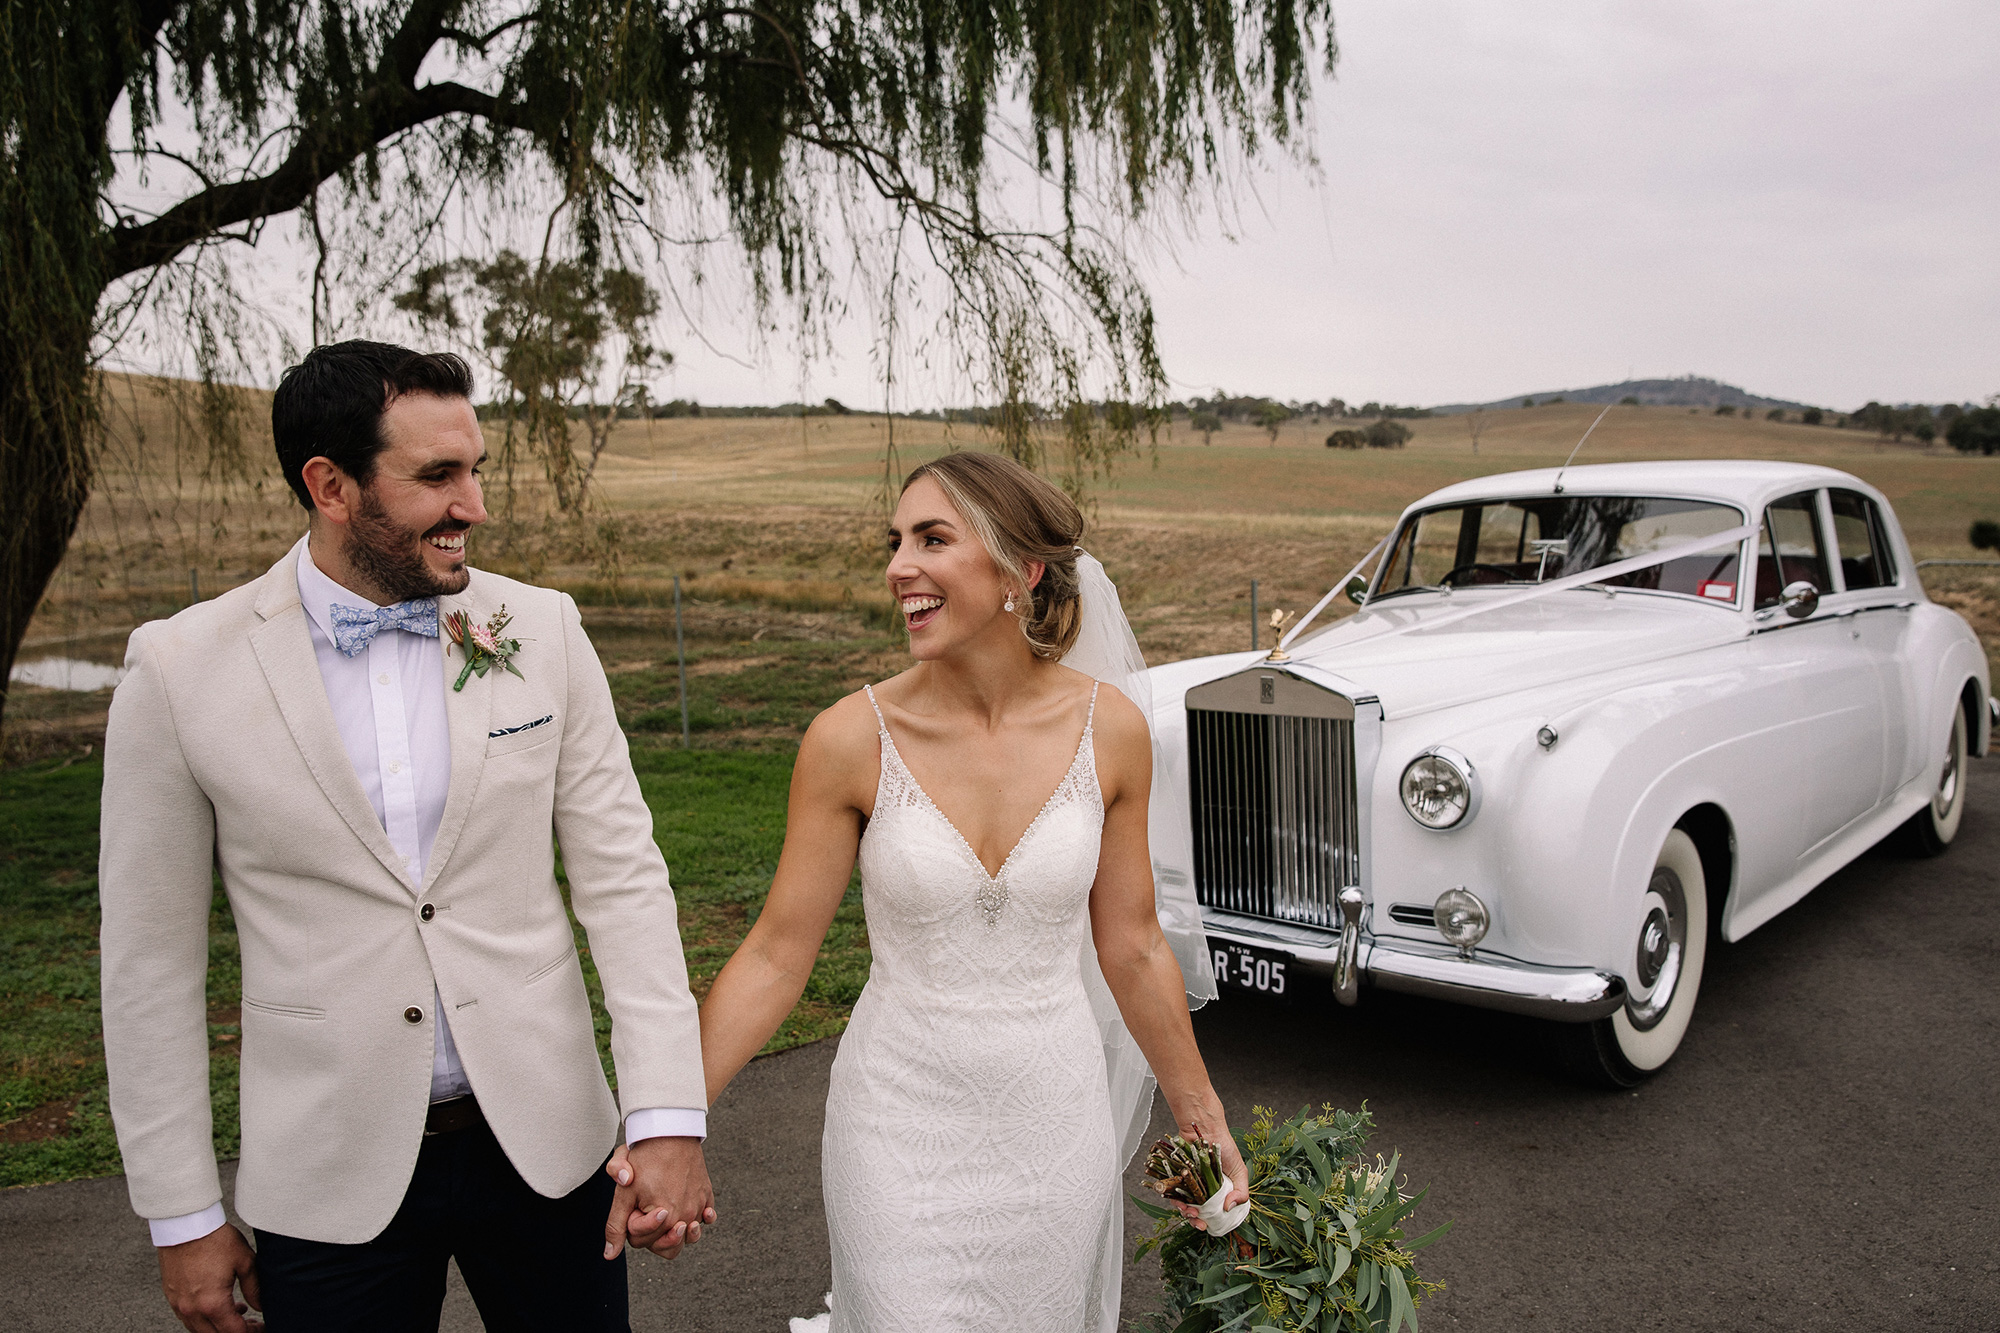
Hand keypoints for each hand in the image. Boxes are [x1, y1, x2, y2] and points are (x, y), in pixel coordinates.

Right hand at [157, 1222, 261, 1331]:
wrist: (185, 1224)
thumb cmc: (215, 1240)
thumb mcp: (245, 1261)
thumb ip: (255, 1288)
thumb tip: (261, 1306)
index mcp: (212, 1304)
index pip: (234, 1332)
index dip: (251, 1332)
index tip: (261, 1326)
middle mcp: (192, 1309)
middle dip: (235, 1332)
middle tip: (251, 1322)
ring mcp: (178, 1305)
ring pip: (199, 1330)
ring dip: (218, 1327)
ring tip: (237, 1312)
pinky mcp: (171, 1296)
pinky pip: (187, 1318)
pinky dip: (203, 1318)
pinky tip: (217, 1305)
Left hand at [602, 1137, 715, 1260]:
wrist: (670, 1130)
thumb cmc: (645, 1158)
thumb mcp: (623, 1192)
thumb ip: (615, 1225)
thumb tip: (609, 1255)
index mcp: (663, 1218)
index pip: (641, 1242)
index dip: (631, 1226)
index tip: (634, 1205)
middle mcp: (685, 1216)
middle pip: (667, 1247)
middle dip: (653, 1235)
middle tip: (649, 1212)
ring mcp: (698, 1206)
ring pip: (689, 1237)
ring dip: (679, 1234)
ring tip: (671, 1220)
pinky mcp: (706, 1195)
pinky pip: (707, 1218)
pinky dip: (701, 1219)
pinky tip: (693, 1214)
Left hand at [1174, 1129, 1249, 1229]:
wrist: (1206, 1129)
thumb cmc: (1226, 1149)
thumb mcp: (1240, 1171)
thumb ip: (1241, 1192)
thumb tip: (1228, 1209)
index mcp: (1221, 1194)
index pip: (1217, 1215)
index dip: (1212, 1223)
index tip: (1208, 1226)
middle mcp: (1206, 1192)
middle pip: (1200, 1214)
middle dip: (1197, 1222)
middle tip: (1197, 1222)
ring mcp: (1192, 1186)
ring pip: (1186, 1206)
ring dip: (1186, 1213)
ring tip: (1188, 1211)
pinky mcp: (1180, 1178)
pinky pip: (1174, 1193)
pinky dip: (1175, 1200)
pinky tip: (1178, 1201)